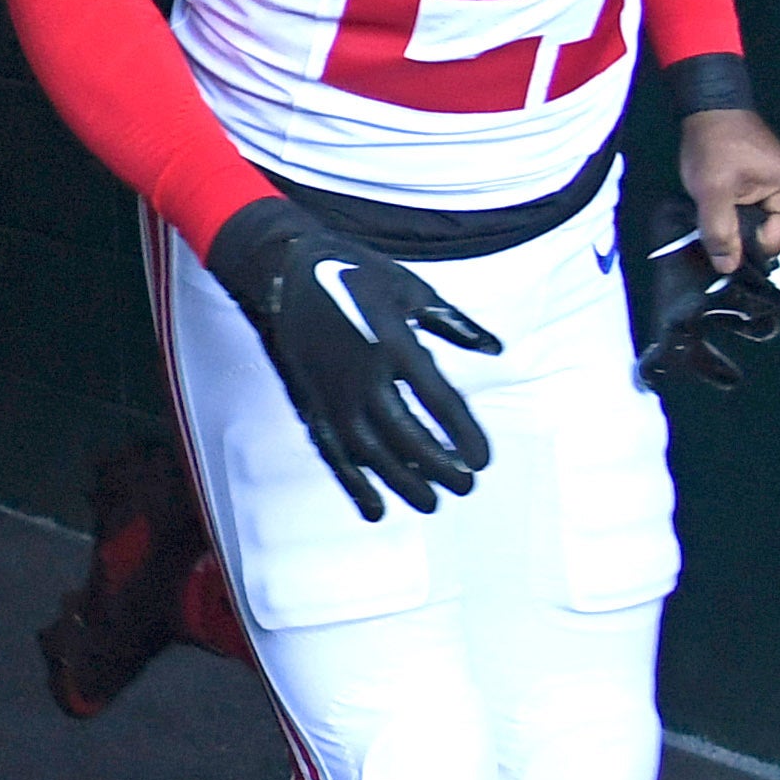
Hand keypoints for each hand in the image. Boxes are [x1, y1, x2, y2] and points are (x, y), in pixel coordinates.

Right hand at [199, 195, 500, 522]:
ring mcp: (334, 395)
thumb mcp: (412, 289)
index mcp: (394, 344)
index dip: (465, 435)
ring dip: (403, 483)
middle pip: (408, 436)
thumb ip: (454, 323)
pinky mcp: (312, 404)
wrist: (284, 270)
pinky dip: (354, 485)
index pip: (439, 401)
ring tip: (431, 503)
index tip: (484, 460)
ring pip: (372, 453)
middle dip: (440, 468)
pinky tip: (375, 509)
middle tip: (466, 487)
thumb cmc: (355, 273)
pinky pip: (334, 453)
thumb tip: (495, 349)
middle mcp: (363, 377)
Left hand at [673, 107, 779, 275]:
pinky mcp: (778, 194)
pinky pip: (759, 220)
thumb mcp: (712, 190)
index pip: (771, 245)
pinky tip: (724, 204)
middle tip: (716, 214)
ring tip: (718, 206)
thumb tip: (727, 267)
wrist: (712, 110)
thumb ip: (720, 231)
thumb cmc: (716, 145)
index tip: (717, 229)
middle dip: (740, 235)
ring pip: (761, 232)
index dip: (740, 244)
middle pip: (769, 240)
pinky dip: (739, 217)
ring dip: (737, 226)